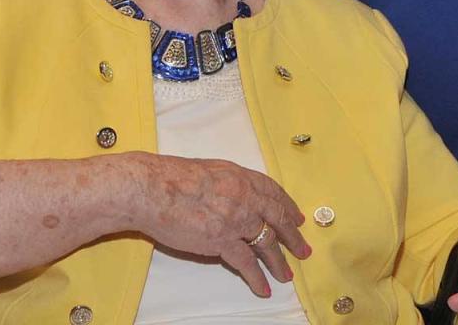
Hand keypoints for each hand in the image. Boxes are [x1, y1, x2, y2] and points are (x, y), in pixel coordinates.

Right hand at [131, 153, 309, 296]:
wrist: (153, 188)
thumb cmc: (173, 177)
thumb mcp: (210, 171)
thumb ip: (229, 183)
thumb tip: (235, 194)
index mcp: (241, 177)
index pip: (273, 191)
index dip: (287, 206)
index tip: (297, 217)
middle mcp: (244, 196)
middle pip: (277, 218)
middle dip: (293, 235)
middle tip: (304, 250)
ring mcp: (235, 219)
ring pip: (267, 242)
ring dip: (279, 261)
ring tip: (286, 275)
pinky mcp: (222, 240)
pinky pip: (246, 262)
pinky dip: (256, 277)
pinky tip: (262, 288)